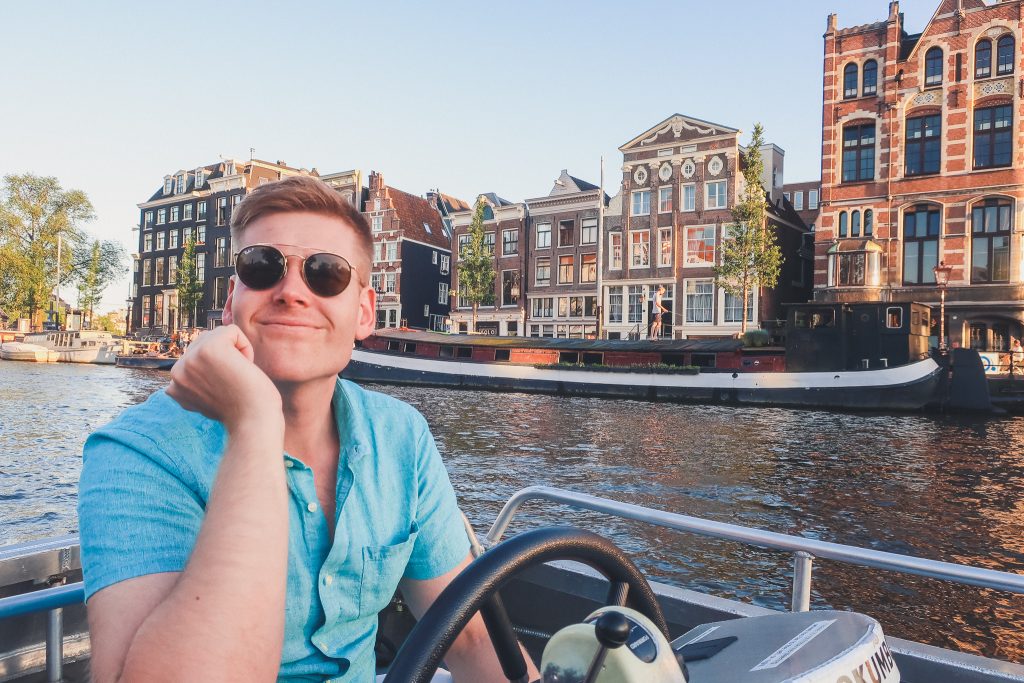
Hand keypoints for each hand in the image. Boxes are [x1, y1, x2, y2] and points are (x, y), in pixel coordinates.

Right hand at [167, 325, 283, 434]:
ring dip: (236, 352)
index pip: (197, 354)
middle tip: (233, 384)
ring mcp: (190, 359)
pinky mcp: (209, 349)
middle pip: (206, 341)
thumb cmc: (242, 409)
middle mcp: (177, 372)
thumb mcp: (210, 395)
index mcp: (174, 385)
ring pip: (218, 334)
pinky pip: (232, 330)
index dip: (218, 369)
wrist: (254, 421)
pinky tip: (244, 369)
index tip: (224, 392)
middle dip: (226, 357)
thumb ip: (199, 378)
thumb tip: (200, 352)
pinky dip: (246, 347)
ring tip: (237, 376)